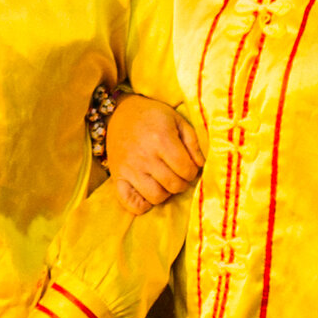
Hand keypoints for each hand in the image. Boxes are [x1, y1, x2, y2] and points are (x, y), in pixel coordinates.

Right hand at [103, 93, 202, 211]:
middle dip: (182, 183)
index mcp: (161, 139)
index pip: (186, 169)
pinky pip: (130, 203)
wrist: (120, 113)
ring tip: (165, 182)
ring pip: (155, 197)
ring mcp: (129, 169)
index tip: (189, 166)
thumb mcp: (177, 120)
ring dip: (166, 193)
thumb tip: (201, 165)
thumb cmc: (153, 116)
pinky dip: (142, 205)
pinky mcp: (117, 177)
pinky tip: (148, 193)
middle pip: (173, 185)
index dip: (193, 172)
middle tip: (179, 175)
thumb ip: (193, 142)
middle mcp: (145, 156)